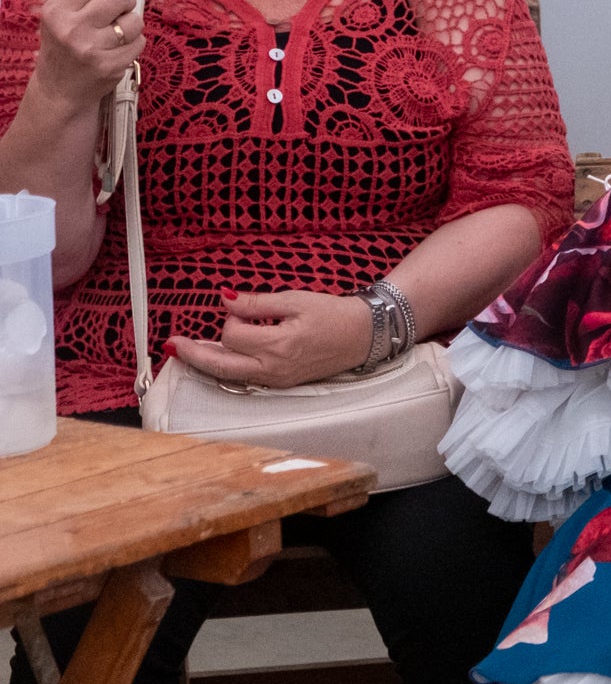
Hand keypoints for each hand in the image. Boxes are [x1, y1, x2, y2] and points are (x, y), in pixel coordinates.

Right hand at [31, 0, 143, 111]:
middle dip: (125, 1)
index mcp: (56, 9)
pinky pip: (141, 42)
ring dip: (131, 25)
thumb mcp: (61, 9)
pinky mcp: (110, 66)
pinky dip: (134, 45)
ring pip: (135, 20)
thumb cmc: (63, 42)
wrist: (60, 88)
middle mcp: (71, 28)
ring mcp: (91, 49)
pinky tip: (116, 50)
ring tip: (113, 34)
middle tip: (114, 12)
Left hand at [170, 290, 373, 389]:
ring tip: (186, 351)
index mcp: (279, 346)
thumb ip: (257, 302)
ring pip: (230, 375)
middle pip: (221, 365)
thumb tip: (225, 300)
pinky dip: (227, 367)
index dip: (232, 316)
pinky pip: (245, 377)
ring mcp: (277, 379)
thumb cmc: (335, 315)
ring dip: (207, 361)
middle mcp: (274, 368)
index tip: (239, 306)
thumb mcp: (296, 300)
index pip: (233, 334)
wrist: (366, 335)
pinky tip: (218, 356)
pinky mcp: (281, 382)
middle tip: (172, 344)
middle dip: (194, 354)